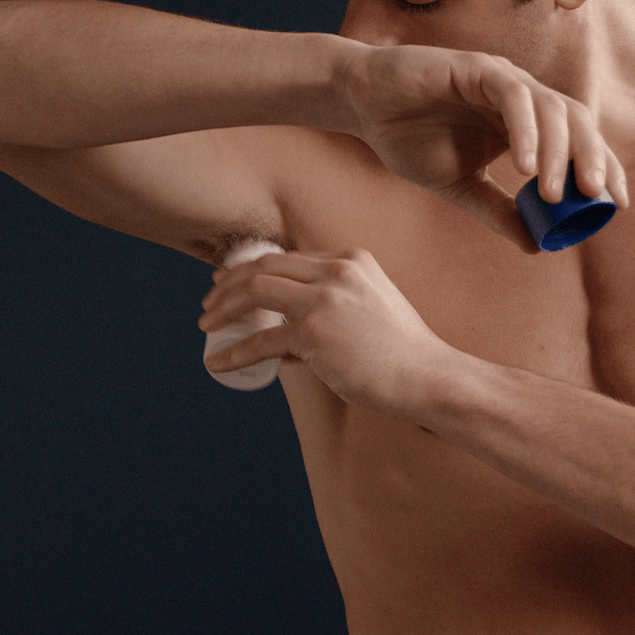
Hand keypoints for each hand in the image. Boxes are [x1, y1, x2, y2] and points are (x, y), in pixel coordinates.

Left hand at [198, 247, 454, 411]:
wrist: (428, 376)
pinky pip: (262, 340)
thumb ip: (331, 311)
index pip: (285, 258)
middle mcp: (335, 271)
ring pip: (255, 292)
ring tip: (206, 325)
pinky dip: (234, 351)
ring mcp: (325, 300)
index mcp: (349, 260)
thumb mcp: (370, 310)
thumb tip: (285, 342)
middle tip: (209, 304)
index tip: (229, 284)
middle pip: (263, 267)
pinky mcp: (317, 334)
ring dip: (224, 309)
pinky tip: (217, 362)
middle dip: (228, 284)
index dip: (249, 270)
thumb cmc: (402, 351)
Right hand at [342, 44, 628, 248]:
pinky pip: (513, 95)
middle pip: (577, 123)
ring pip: (552, 109)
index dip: (602, 169)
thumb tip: (535, 245)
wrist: (365, 109)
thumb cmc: (407, 139)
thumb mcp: (457, 186)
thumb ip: (495, 209)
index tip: (614, 204)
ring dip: (559, 151)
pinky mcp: (478, 68)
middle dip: (593, 160)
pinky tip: (522, 165)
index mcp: (521, 126)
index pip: (576, 144)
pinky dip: (524, 130)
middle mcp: (521, 100)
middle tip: (596, 198)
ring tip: (554, 192)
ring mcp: (502, 80)